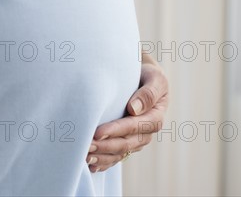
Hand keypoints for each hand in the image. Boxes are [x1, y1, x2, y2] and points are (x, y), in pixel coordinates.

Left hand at [86, 52, 168, 172]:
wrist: (142, 78)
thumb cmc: (148, 75)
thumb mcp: (154, 78)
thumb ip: (148, 92)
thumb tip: (134, 109)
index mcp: (156, 117)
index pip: (135, 127)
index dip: (117, 130)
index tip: (98, 132)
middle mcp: (147, 132)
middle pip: (126, 144)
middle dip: (105, 146)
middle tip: (86, 146)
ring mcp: (137, 140)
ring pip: (120, 153)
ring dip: (103, 157)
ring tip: (85, 156)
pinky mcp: (127, 144)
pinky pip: (116, 157)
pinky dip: (104, 162)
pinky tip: (91, 165)